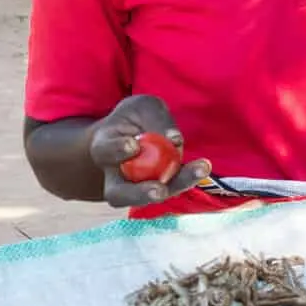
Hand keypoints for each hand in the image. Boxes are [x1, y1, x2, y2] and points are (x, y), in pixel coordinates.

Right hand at [89, 96, 211, 210]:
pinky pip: (172, 188)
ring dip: (176, 186)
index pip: (105, 152)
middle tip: (159, 190)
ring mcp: (137, 189)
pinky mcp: (159, 190)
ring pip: (150, 198)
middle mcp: (115, 177)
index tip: (133, 145)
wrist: (132, 133)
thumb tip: (174, 140)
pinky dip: (188, 178)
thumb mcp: (142, 107)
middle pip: (119, 195)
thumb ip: (155, 119)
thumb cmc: (134, 118)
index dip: (117, 151)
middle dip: (140, 194)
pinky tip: (202, 166)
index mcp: (103, 147)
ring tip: (199, 170)